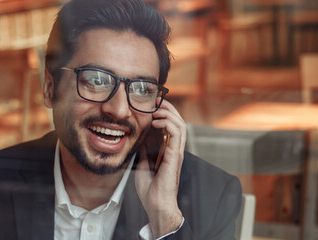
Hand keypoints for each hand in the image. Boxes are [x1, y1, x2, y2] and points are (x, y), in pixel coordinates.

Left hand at [135, 100, 185, 237]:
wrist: (156, 205)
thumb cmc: (151, 190)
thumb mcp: (142, 165)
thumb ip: (143, 152)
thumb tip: (137, 140)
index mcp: (168, 151)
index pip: (171, 126)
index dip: (164, 113)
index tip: (153, 105)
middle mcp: (175, 150)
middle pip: (178, 121)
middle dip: (168, 108)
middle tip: (156, 101)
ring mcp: (177, 152)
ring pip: (180, 124)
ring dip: (169, 113)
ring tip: (157, 109)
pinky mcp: (175, 156)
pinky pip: (176, 134)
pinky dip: (168, 123)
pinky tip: (156, 122)